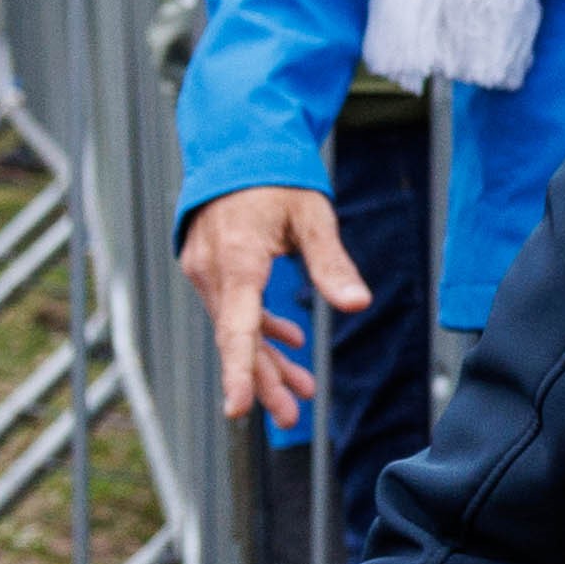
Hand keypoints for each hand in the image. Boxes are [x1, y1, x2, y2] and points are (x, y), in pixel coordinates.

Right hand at [184, 185, 368, 425]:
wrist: (235, 146)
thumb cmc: (276, 177)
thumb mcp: (313, 216)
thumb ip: (331, 263)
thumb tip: (357, 304)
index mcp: (236, 260)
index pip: (236, 327)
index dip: (240, 371)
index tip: (239, 409)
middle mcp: (213, 271)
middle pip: (236, 339)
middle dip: (263, 381)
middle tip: (293, 417)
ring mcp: (207, 271)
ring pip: (235, 328)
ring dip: (265, 360)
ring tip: (298, 393)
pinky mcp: (212, 268)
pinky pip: (234, 310)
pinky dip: (260, 331)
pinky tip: (291, 345)